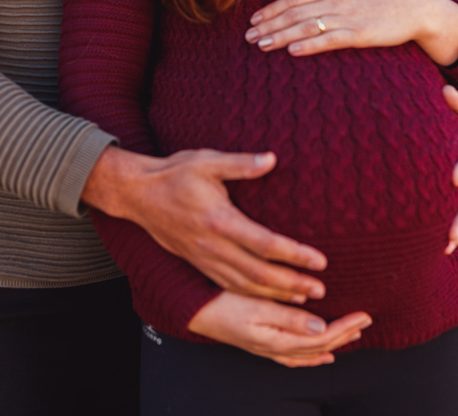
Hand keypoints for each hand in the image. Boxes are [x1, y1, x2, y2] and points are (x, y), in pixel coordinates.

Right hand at [83, 147, 327, 302]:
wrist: (137, 194)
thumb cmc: (174, 174)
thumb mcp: (208, 161)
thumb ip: (241, 163)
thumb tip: (272, 159)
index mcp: (220, 220)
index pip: (265, 244)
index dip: (294, 255)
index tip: (319, 261)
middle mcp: (213, 245)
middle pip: (259, 274)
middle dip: (291, 284)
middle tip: (320, 289)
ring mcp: (204, 258)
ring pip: (244, 285)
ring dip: (275, 295)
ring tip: (302, 299)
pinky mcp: (198, 263)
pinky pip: (229, 286)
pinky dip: (252, 296)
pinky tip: (268, 298)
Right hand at [188, 291, 371, 367]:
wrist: (195, 312)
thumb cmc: (222, 304)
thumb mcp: (257, 307)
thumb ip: (289, 317)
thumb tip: (320, 326)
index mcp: (278, 339)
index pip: (322, 336)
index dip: (345, 326)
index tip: (364, 314)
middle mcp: (277, 348)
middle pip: (320, 345)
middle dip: (345, 333)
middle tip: (367, 320)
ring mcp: (270, 349)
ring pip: (310, 352)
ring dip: (334, 343)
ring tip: (352, 335)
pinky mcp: (263, 345)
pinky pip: (297, 356)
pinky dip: (314, 356)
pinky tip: (322, 354)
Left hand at [245, 0, 457, 65]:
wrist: (414, 5)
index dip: (271, 9)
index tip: (254, 20)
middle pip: (294, 12)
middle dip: (269, 25)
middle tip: (248, 37)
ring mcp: (347, 16)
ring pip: (306, 26)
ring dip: (281, 36)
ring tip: (262, 45)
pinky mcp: (359, 33)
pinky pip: (328, 40)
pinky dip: (309, 45)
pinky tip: (292, 50)